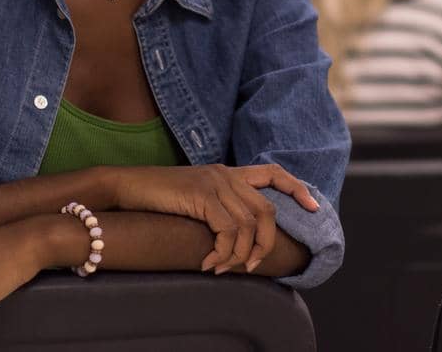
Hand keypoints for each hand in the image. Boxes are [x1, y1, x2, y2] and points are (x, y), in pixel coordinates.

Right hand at [112, 163, 317, 274]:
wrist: (126, 187)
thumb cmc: (156, 199)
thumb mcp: (194, 200)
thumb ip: (216, 209)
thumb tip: (234, 239)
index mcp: (228, 173)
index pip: (273, 173)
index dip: (296, 189)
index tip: (314, 207)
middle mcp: (226, 175)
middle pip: (267, 210)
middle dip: (265, 243)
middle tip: (251, 267)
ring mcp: (215, 183)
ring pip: (249, 224)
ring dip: (240, 255)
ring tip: (223, 268)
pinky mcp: (202, 195)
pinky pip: (228, 230)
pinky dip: (223, 252)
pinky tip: (209, 264)